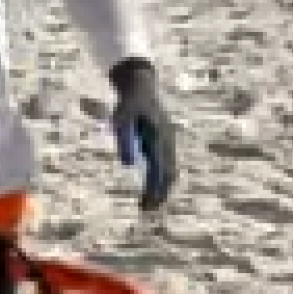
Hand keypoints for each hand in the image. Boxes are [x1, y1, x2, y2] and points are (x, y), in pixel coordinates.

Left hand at [109, 59, 176, 214]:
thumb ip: (125, 139)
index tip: (149, 204)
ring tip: (150, 204)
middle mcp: (167, 140)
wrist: (139, 83)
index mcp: (160, 136)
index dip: (156, 188)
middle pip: (169, 173)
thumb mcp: (123, 117)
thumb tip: (129, 165)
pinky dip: (161, 178)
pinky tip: (152, 188)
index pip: (161, 169)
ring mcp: (167, 140)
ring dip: (161, 187)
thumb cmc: (129, 101)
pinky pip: (166, 164)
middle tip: (147, 210)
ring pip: (170, 170)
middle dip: (160, 193)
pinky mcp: (163, 140)